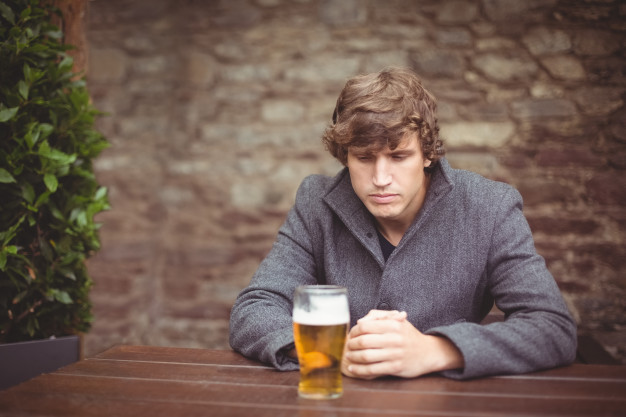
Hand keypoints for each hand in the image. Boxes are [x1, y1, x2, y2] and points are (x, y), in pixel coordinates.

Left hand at [341, 310, 463, 378]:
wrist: (428, 352)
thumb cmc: (408, 335)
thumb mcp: (397, 320)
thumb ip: (378, 316)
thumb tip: (360, 322)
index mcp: (392, 324)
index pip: (365, 326)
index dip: (353, 331)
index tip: (350, 334)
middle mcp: (394, 339)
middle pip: (363, 341)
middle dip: (351, 344)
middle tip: (348, 346)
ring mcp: (395, 354)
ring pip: (366, 356)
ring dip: (353, 357)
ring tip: (349, 356)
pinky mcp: (395, 368)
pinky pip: (372, 370)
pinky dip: (359, 370)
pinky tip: (353, 368)